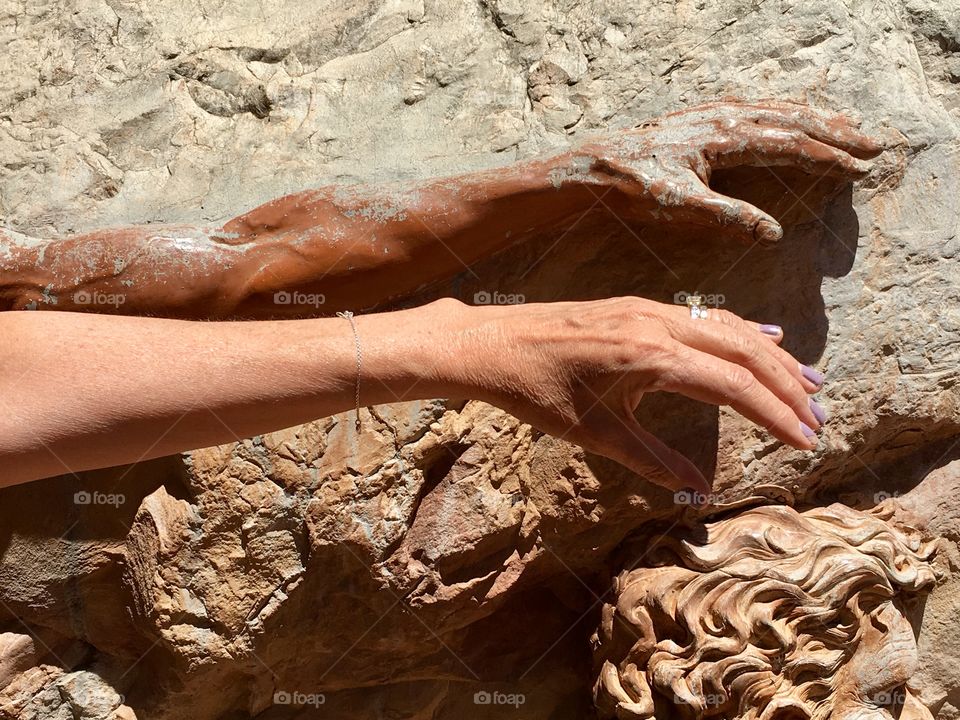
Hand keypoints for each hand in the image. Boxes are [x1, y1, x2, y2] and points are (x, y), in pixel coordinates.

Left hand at [459, 296, 823, 493]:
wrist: (491, 344)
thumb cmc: (536, 393)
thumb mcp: (596, 434)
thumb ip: (653, 461)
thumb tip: (699, 492)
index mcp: (650, 358)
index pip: (733, 386)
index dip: (775, 415)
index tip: (806, 441)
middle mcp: (658, 325)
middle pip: (744, 352)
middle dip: (787, 386)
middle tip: (821, 417)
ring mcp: (648, 310)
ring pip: (728, 329)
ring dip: (772, 356)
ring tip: (810, 381)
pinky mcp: (638, 306)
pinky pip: (704, 317)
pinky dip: (741, 331)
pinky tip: (765, 337)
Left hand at [580, 100, 882, 244]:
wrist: (597, 164)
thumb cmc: (635, 187)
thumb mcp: (682, 206)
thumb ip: (730, 217)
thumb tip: (774, 233)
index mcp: (726, 138)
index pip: (792, 145)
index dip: (830, 157)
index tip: (860, 168)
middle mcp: (726, 117)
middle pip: (795, 120)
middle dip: (837, 133)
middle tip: (874, 145)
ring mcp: (715, 112)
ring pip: (779, 109)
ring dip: (817, 118)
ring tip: (849, 125)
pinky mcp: (704, 115)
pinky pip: (758, 107)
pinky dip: (786, 111)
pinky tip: (794, 116)